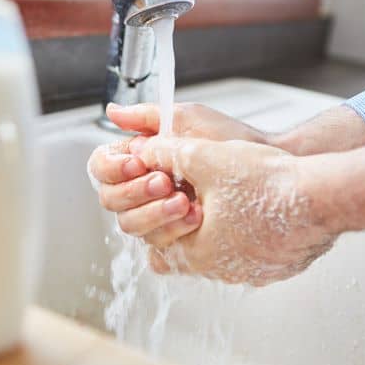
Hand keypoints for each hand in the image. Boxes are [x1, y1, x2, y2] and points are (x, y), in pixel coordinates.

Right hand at [87, 103, 269, 242]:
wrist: (262, 165)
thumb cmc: (227, 139)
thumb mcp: (187, 120)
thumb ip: (146, 117)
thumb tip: (112, 112)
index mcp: (136, 160)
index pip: (101, 168)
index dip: (114, 168)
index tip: (139, 162)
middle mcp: (141, 190)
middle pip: (111, 200)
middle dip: (137, 193)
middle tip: (166, 182)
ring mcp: (157, 216)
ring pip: (131, 227)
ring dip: (156, 215)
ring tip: (188, 202)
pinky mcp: (176, 239)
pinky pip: (156, 252)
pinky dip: (170, 239)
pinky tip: (194, 224)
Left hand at [135, 137, 338, 286]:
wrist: (322, 197)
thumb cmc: (266, 183)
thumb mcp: (203, 158)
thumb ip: (167, 154)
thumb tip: (143, 150)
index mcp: (196, 253)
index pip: (157, 237)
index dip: (159, 206)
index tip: (173, 187)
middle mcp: (221, 271)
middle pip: (188, 245)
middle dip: (187, 217)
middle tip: (198, 191)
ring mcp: (252, 272)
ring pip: (221, 249)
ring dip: (219, 226)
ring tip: (231, 195)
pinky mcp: (277, 267)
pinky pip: (252, 252)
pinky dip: (249, 233)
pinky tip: (258, 207)